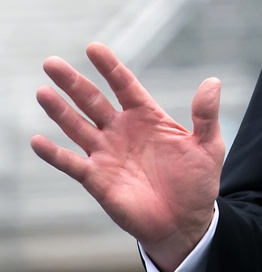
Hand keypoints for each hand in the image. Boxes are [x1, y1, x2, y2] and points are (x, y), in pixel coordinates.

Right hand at [31, 43, 223, 271]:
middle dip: (72, 82)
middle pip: (92, 100)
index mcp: (146, 117)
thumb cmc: (196, 184)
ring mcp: (106, 154)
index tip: (93, 48)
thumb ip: (206, 115)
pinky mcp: (97, 179)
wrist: (185, 223)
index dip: (109, 67)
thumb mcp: (208, 147)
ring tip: (42, 92)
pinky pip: (71, 163)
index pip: (124, 85)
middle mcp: (121, 131)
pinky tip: (38, 140)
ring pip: (76, 126)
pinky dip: (54, 153)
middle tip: (51, 63)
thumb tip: (213, 81)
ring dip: (59, 110)